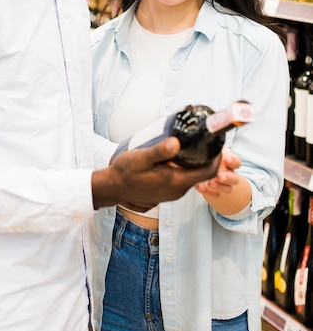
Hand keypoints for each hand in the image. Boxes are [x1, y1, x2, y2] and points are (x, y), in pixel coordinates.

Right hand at [92, 137, 220, 209]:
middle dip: (207, 157)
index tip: (215, 142)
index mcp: (177, 182)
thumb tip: (176, 142)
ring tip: (190, 144)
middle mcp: (178, 190)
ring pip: (193, 176)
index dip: (217, 157)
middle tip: (202, 138)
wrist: (114, 188)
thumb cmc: (126, 173)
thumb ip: (159, 151)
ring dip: (196, 162)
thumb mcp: (141, 158)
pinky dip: (186, 168)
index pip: (209, 172)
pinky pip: (183, 179)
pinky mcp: (167, 191)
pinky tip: (176, 156)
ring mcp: (173, 192)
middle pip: (203, 174)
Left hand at [194, 146, 240, 197]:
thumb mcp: (210, 147)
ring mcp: (221, 184)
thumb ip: (210, 145)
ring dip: (219, 187)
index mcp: (228, 161)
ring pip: (227, 189)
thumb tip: (205, 134)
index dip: (233, 161)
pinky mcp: (213, 191)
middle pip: (234, 178)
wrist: (201, 168)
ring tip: (210, 184)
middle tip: (219, 176)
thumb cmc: (208, 155)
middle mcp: (227, 173)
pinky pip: (214, 195)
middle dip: (228, 178)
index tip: (228, 160)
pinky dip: (208, 192)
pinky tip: (201, 187)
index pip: (236, 162)